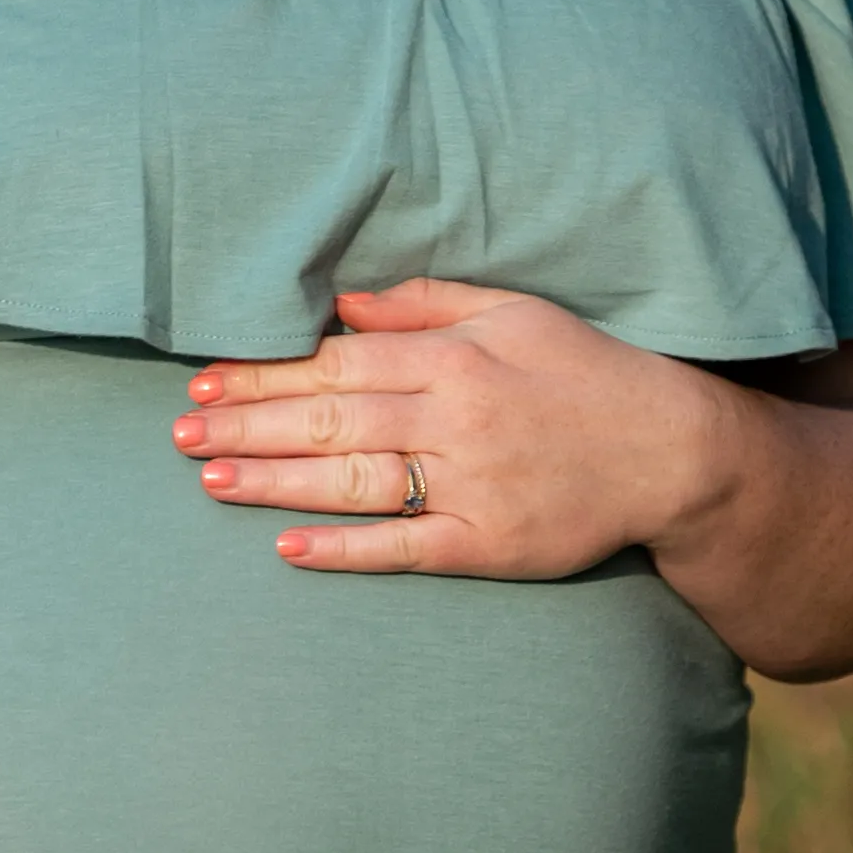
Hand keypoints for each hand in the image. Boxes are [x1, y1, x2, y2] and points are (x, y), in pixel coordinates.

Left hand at [173, 281, 737, 576]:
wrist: (672, 452)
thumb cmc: (586, 373)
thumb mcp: (514, 312)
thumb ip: (425, 303)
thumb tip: (340, 303)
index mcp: (455, 357)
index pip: (338, 362)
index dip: (265, 373)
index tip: (207, 381)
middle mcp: (454, 419)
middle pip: (330, 419)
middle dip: (247, 427)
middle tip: (180, 433)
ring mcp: (470, 485)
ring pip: (352, 482)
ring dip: (274, 483)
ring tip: (209, 480)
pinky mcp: (488, 544)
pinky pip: (402, 548)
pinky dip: (344, 550)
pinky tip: (286, 549)